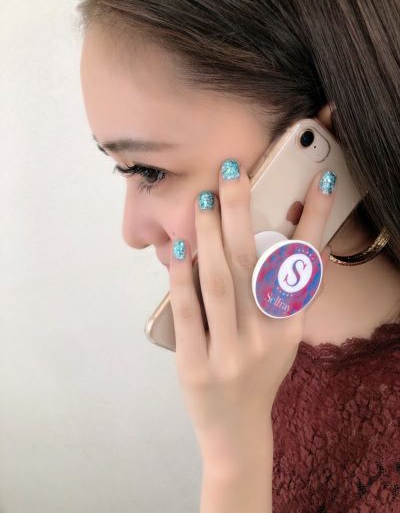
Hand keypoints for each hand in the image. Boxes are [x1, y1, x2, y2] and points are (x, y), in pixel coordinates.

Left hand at [168, 160, 335, 466]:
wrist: (235, 431)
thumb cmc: (258, 374)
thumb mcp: (282, 338)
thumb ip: (282, 297)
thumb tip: (280, 243)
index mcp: (290, 327)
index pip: (304, 266)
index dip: (316, 220)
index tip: (322, 180)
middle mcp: (265, 337)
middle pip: (253, 263)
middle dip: (243, 211)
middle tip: (232, 171)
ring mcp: (230, 353)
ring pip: (220, 282)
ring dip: (210, 235)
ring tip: (204, 200)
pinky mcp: (196, 364)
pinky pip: (190, 312)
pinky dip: (183, 278)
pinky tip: (180, 249)